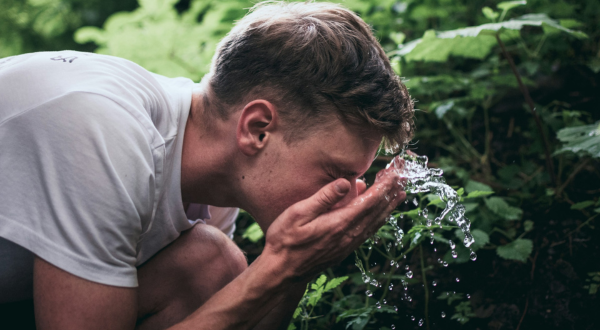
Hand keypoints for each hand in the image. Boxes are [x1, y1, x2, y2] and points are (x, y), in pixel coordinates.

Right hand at [261, 166, 406, 281]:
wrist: (281, 271)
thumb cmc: (285, 240)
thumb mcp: (298, 213)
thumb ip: (323, 198)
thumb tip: (346, 183)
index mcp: (340, 223)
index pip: (370, 201)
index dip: (385, 186)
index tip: (396, 173)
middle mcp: (349, 234)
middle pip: (377, 210)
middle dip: (391, 192)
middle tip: (404, 177)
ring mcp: (348, 244)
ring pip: (375, 222)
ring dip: (389, 206)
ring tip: (400, 193)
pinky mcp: (344, 249)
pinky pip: (368, 231)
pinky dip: (379, 219)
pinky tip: (380, 214)